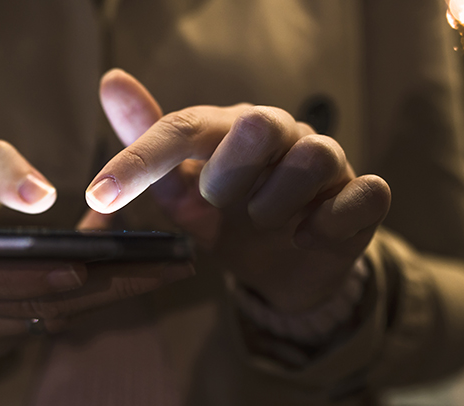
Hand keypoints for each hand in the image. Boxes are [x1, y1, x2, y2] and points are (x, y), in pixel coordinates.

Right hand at [0, 140, 193, 355]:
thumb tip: (39, 195)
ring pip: (51, 317)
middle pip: (31, 306)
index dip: (24, 278)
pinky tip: (142, 273)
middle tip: (163, 267)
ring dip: (110, 295)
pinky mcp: (6, 333)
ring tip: (168, 269)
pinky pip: (55, 318)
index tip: (77, 268)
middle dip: (100, 288)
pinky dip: (97, 297)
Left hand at [86, 70, 389, 312]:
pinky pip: (364, 194)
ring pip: (313, 158)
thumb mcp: (181, 192)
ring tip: (263, 221)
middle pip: (260, 125)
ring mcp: (327, 161)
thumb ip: (149, 148)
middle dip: (230, 175)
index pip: (182, 128)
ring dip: (275, 205)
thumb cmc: (229, 219)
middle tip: (220, 203)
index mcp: (229, 128)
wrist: (284, 266)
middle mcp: (282, 133)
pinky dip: (328, 222)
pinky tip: (305, 236)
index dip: (139, 161)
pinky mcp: (361, 197)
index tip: (98, 196)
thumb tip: (111, 80)